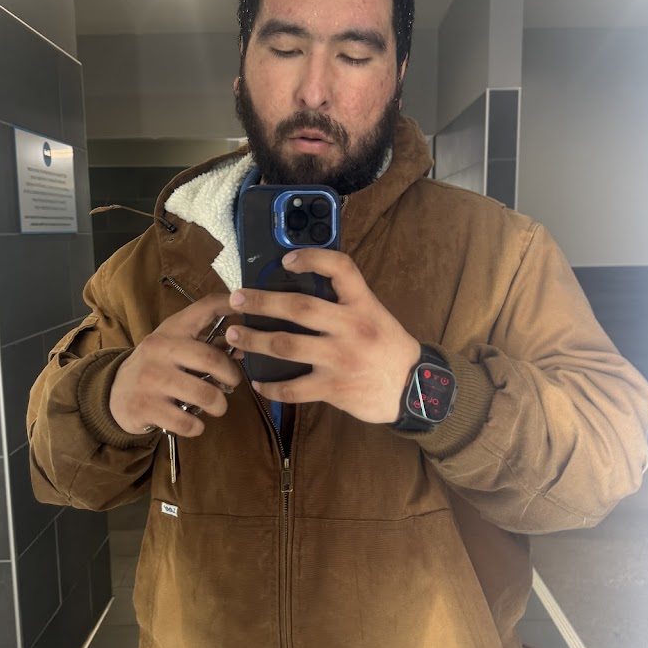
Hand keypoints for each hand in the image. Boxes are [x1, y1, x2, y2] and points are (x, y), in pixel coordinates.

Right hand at [109, 294, 242, 434]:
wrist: (115, 392)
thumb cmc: (157, 366)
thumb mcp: (175, 346)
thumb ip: (207, 343)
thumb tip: (244, 347)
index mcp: (172, 329)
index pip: (205, 308)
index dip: (231, 305)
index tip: (249, 310)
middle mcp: (160, 349)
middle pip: (211, 359)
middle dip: (231, 375)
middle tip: (232, 383)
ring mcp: (151, 379)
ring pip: (204, 394)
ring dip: (219, 405)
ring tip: (217, 406)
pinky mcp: (145, 407)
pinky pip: (187, 422)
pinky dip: (197, 426)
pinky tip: (194, 422)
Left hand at [225, 249, 419, 424]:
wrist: (414, 389)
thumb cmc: (389, 349)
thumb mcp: (375, 315)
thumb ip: (345, 303)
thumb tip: (302, 290)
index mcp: (362, 304)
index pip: (340, 268)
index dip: (311, 258)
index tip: (286, 259)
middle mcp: (350, 328)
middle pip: (298, 307)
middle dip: (261, 301)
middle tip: (235, 299)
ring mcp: (340, 358)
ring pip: (287, 345)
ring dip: (254, 340)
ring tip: (233, 335)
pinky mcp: (334, 387)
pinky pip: (293, 388)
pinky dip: (270, 387)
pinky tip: (257, 383)